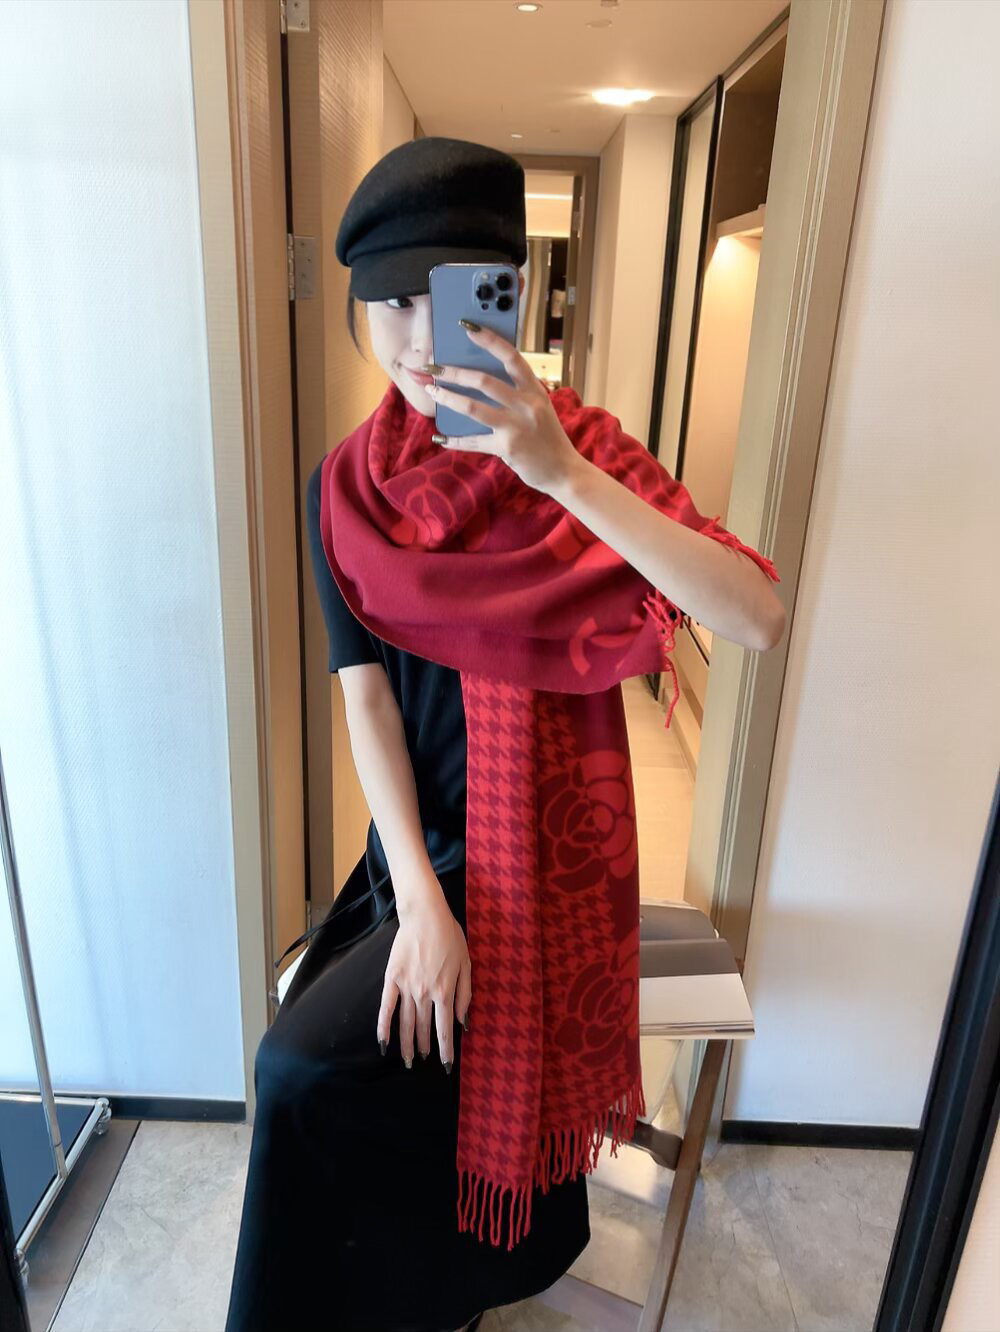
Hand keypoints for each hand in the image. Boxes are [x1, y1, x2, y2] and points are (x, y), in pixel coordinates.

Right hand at [376, 887, 470, 1071]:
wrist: (425, 915)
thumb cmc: (450, 937)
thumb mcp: (466, 965)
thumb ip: (464, 996)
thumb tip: (463, 1023)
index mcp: (445, 992)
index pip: (444, 1029)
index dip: (445, 1050)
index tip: (445, 1065)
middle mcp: (424, 994)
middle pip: (423, 1028)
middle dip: (425, 1048)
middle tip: (424, 1060)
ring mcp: (406, 987)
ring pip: (405, 1022)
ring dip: (406, 1044)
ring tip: (407, 1060)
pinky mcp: (392, 978)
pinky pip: (386, 1007)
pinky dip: (383, 1026)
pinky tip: (383, 1042)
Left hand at [422, 322, 583, 495]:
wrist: (564, 471)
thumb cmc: (547, 437)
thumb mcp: (539, 408)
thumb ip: (517, 394)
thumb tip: (479, 379)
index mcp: (535, 390)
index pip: (511, 356)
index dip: (489, 339)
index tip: (468, 326)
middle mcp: (527, 405)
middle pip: (484, 381)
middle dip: (454, 372)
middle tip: (434, 368)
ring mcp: (516, 426)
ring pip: (472, 407)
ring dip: (448, 398)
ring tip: (433, 391)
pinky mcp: (507, 448)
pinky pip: (473, 441)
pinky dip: (454, 440)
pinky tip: (440, 437)